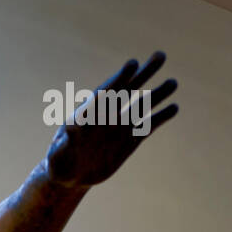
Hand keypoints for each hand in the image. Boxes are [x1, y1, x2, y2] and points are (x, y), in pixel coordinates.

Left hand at [46, 52, 177, 188]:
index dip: (120, 76)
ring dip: (158, 94)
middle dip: (144, 73)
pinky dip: (160, 117)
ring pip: (142, 105)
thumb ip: (64, 141)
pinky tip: (173, 108)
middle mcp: (109, 114)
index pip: (108, 90)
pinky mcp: (130, 141)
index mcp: (91, 112)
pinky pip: (148, 126)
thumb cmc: (59, 162)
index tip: (133, 64)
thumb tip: (69, 129)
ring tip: (173, 83)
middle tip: (160, 56)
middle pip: (129, 89)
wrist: (71, 175)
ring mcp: (121, 126)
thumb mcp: (58, 153)